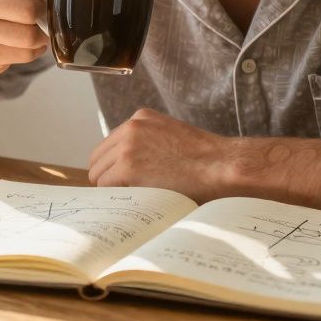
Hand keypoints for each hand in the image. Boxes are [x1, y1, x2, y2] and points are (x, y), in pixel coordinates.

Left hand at [87, 108, 234, 202]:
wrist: (222, 165)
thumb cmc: (207, 159)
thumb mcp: (172, 138)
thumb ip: (149, 144)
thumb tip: (131, 168)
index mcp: (141, 118)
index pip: (110, 144)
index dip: (114, 165)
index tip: (122, 180)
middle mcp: (130, 127)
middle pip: (98, 158)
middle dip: (108, 177)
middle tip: (125, 194)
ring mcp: (127, 146)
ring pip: (98, 174)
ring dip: (112, 188)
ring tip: (134, 199)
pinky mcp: (126, 167)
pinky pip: (105, 187)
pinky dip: (117, 197)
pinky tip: (135, 201)